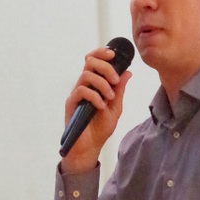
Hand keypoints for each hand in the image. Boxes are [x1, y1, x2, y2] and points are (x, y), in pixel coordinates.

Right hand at [61, 47, 131, 172]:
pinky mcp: (71, 103)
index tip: (113, 54)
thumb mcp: (116, 107)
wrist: (91, 146)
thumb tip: (128, 72)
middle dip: (105, 67)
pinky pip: (81, 91)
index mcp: (95, 84)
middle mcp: (84, 85)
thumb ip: (120, 90)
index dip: (101, 53)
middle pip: (90, 62)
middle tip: (115, 80)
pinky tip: (101, 106)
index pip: (94, 60)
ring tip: (110, 97)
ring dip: (102, 84)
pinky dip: (94, 96)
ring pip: (86, 75)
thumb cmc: (101, 128)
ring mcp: (77, 94)